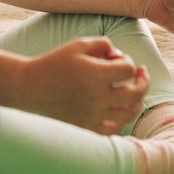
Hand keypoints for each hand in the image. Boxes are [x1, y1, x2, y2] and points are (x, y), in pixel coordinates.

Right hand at [12, 37, 148, 133]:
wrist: (29, 87)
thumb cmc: (54, 63)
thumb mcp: (78, 45)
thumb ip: (103, 44)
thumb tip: (120, 56)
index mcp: (95, 74)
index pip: (129, 69)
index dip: (128, 61)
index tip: (115, 59)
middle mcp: (96, 97)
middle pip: (136, 94)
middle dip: (143, 81)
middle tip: (141, 74)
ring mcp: (92, 115)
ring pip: (129, 114)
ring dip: (137, 101)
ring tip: (134, 92)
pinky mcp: (86, 127)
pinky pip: (114, 129)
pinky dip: (122, 120)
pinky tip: (120, 110)